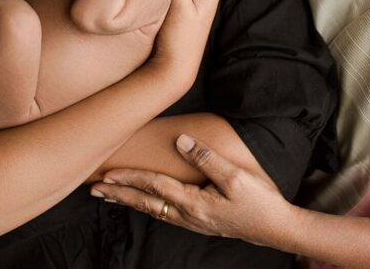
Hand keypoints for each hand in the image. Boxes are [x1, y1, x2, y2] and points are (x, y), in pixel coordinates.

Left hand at [90, 133, 292, 246]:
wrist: (274, 227)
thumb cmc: (258, 201)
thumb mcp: (234, 176)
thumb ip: (206, 158)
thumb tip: (180, 141)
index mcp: (193, 202)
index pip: (154, 186)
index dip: (130, 177)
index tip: (108, 173)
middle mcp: (187, 215)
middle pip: (146, 202)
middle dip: (119, 194)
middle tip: (94, 188)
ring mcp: (192, 221)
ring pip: (152, 209)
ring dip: (129, 200)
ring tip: (109, 195)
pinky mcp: (198, 221)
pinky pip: (163, 213)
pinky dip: (146, 205)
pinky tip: (142, 202)